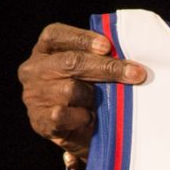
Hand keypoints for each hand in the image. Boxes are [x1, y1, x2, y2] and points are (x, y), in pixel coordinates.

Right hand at [18, 24, 146, 169]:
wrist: (76, 134)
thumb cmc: (86, 93)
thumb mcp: (87, 71)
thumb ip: (97, 59)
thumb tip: (127, 59)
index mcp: (44, 50)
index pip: (56, 35)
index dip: (82, 38)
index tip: (107, 46)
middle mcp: (34, 69)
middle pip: (70, 62)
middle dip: (107, 67)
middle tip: (136, 74)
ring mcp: (34, 95)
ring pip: (71, 89)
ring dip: (93, 97)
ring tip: (103, 104)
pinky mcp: (39, 120)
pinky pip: (65, 114)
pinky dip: (82, 116)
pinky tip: (89, 118)